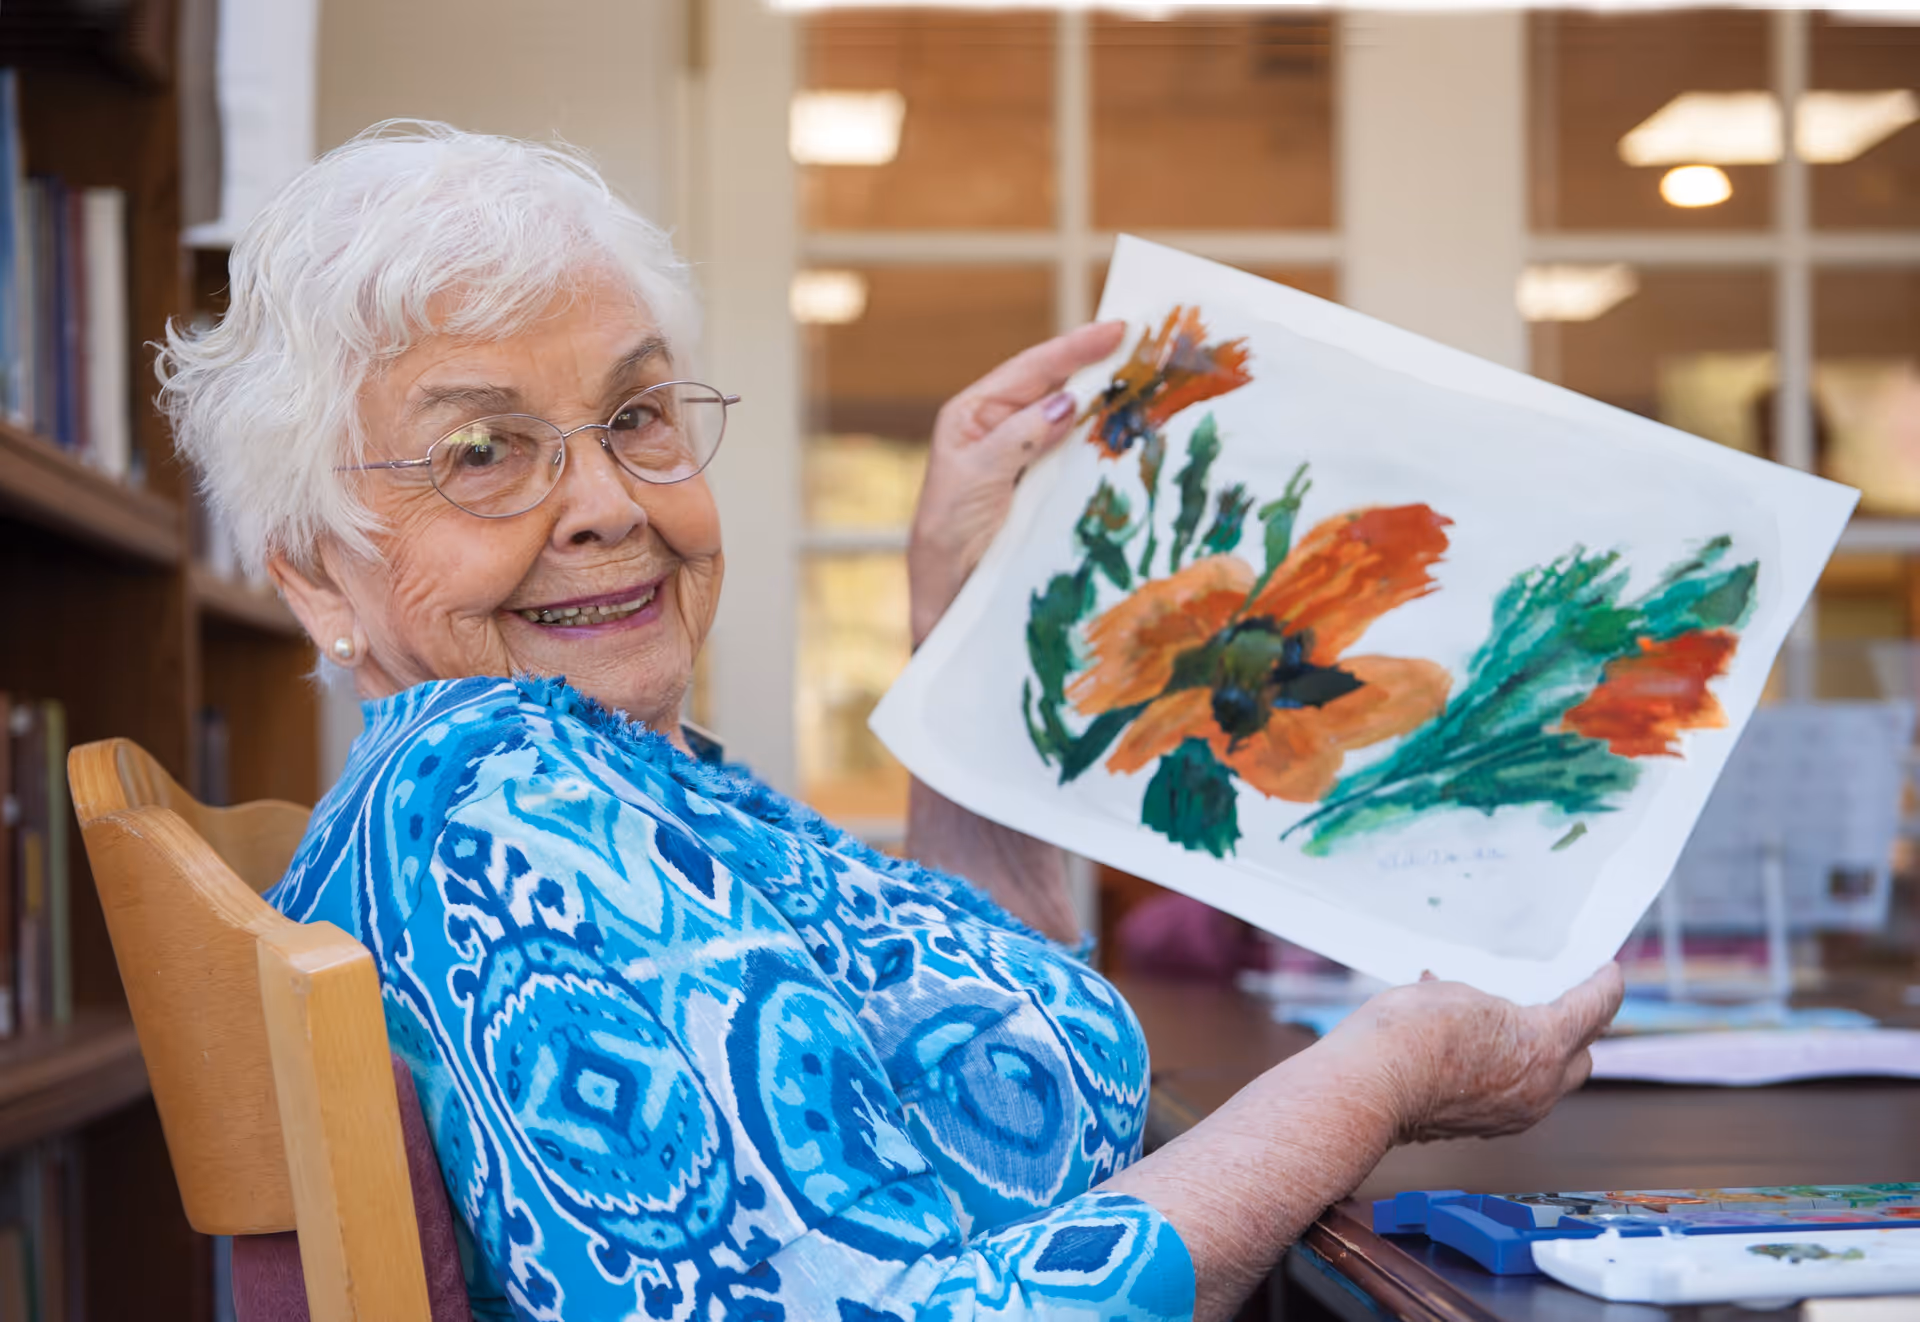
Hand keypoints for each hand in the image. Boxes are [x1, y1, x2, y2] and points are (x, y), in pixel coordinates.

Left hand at [908, 320, 1126, 647]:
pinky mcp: (1043, 485)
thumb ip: (1019, 437)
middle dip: (1096, 365)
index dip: (1074, 348)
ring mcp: (1024, 455)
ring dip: (1105, 402)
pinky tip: (1127, 432)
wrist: (951, 593)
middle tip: (1144, 345)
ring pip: (1070, 418)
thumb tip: (1066, 401)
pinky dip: (1101, 440)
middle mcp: (1000, 427)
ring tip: (1145, 380)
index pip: (1030, 369)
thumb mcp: (976, 477)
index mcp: (973, 413)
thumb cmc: (947, 532)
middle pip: (1054, 385)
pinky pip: (1076, 453)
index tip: (1116, 329)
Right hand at [1324, 963, 1623, 1144]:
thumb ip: (1486, 1003)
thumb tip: (1474, 1006)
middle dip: (1578, 1031)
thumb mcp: (1456, 994)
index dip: (1605, 985)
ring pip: (1548, 1083)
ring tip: (1505, 1030)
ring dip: (1538, 1057)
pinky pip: (1514, 1098)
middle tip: (1561, 1005)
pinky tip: (1472, 1055)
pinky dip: (1505, 1075)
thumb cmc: (1408, 1033)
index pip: (1594, 1009)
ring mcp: (1515, 1114)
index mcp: (1542, 1043)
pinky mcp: (1486, 1128)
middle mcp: (1540, 1086)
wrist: (1369, 1086)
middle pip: (1582, 1056)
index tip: (1608, 972)